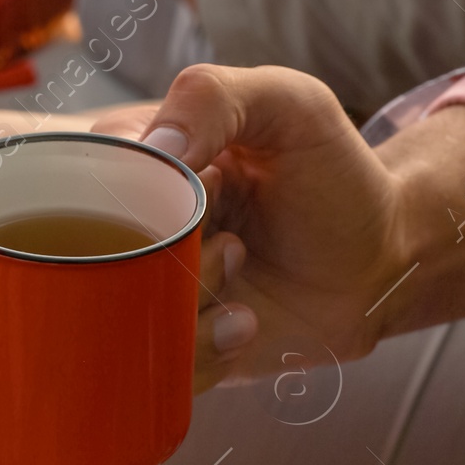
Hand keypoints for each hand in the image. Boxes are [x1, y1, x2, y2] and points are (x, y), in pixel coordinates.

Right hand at [117, 64, 464, 384]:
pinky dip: (197, 352)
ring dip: (188, 301)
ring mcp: (151, 293)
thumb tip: (154, 146)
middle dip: (164, 255)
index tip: (207, 187)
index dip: (134, 193)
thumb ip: (215, 96)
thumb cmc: (334, 172)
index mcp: (138, 163)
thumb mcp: (289, 103)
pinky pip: (152, 368)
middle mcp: (131, 231)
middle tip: (231, 242)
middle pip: (94, 257)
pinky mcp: (175, 349)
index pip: (81, 181)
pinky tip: (244, 321)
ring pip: (118, 318)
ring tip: (243, 269)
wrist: (384, 257)